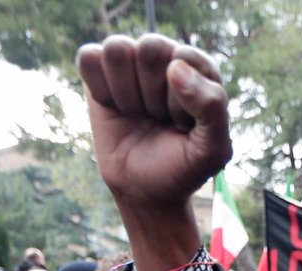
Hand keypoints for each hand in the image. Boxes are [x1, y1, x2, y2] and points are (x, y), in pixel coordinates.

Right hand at [77, 34, 230, 270]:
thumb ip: (212, 106)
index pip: (183, 58)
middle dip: (151, 93)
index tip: (182, 124)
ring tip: (137, 113)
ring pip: (117, 49)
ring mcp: (132, 61)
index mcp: (199, 67)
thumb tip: (174, 67)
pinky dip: (99, 89)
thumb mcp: (213, 149)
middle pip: (149, 47)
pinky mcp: (99, 71)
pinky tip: (114, 107)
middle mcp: (166, 56)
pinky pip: (89, 57)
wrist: (144, 191)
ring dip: (125, 92)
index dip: (178, 98)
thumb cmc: (182, 166)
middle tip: (157, 118)